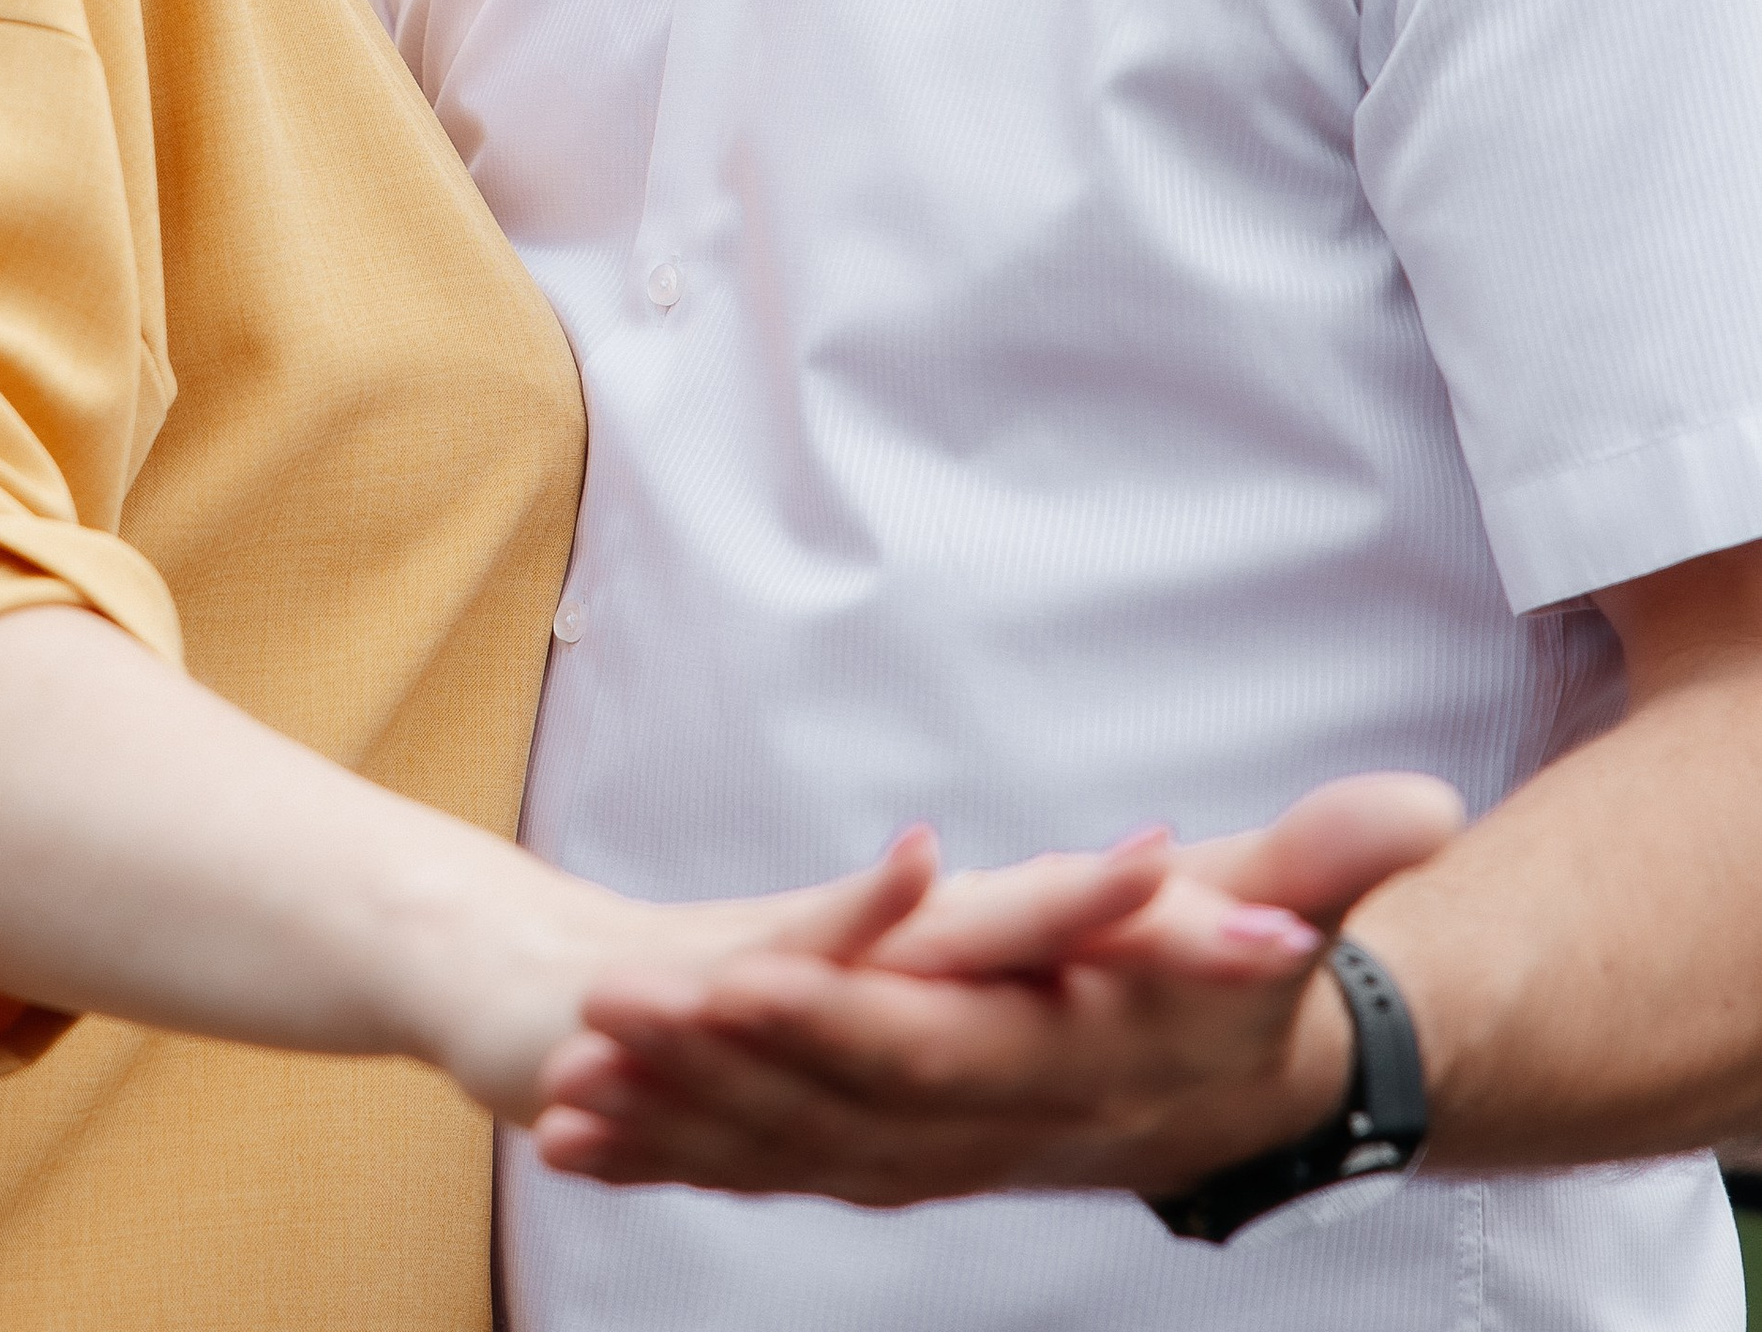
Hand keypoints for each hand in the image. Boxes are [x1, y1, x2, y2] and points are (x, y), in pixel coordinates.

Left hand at [532, 769, 1465, 1202]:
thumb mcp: (1274, 917)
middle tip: (607, 1017)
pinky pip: (764, 1170)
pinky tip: (574, 1142)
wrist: (1233, 1093)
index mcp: (1050, 1065)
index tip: (735, 982)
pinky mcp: (883, 1150)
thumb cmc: (1234, 988)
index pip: (931, 1044)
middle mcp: (975, 1126)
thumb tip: (1417, 814)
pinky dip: (672, 1155)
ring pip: (780, 1148)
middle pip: (829, 1103)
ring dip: (671, 1122)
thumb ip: (1324, 868)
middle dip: (712, 1067)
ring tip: (567, 1089)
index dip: (835, 1016)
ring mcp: (923, 1152)